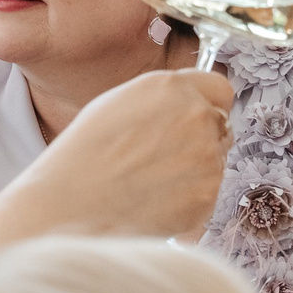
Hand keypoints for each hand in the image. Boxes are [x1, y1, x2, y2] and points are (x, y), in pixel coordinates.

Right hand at [0, 68, 233, 254]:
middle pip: (220, 126)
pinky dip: (190, 202)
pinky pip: (208, 195)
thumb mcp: (118, 103)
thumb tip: (190, 107)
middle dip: (201, 140)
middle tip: (162, 160)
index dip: (208, 105)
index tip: (197, 120)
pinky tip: (155, 203)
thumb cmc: (84, 155)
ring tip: (151, 185)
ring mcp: (207, 156)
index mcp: (171, 87)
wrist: (72, 204)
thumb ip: (162, 99)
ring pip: (216, 162)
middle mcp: (197, 115)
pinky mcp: (208, 195)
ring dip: (195, 172)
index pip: (220, 88)